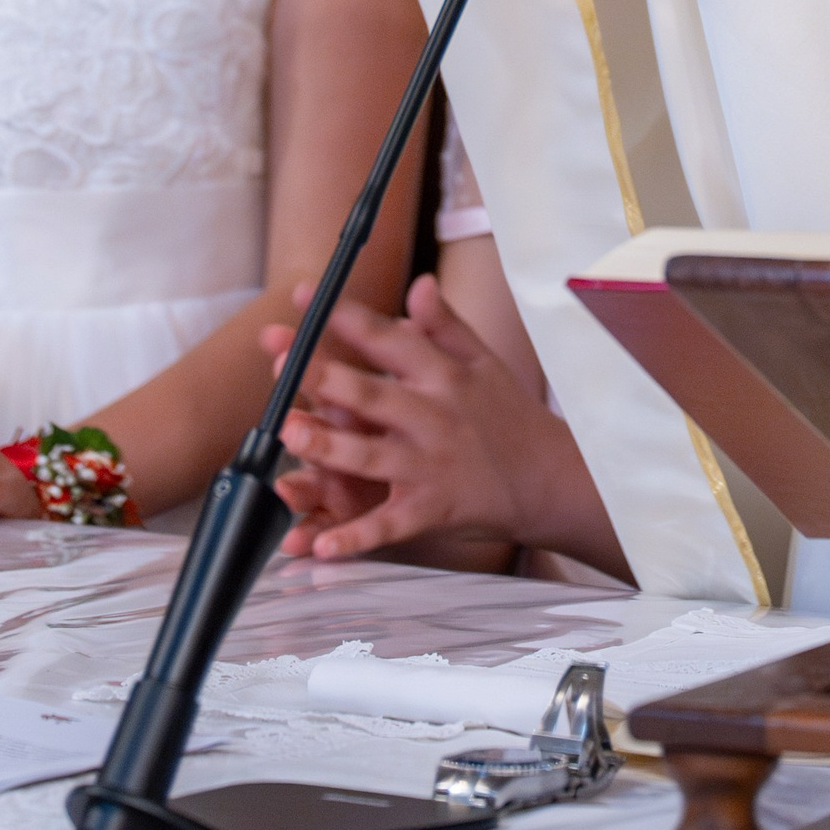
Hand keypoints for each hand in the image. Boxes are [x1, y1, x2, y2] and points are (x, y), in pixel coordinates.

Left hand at [266, 278, 617, 570]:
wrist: (549, 479)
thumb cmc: (509, 414)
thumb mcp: (483, 361)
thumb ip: (445, 325)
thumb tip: (418, 283)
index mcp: (442, 375)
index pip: (388, 339)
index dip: (345, 317)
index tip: (301, 296)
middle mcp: (434, 417)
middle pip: (373, 396)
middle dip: (326, 378)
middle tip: (281, 362)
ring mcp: (430, 466)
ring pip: (372, 458)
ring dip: (330, 447)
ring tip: (291, 433)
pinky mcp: (431, 511)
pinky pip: (387, 526)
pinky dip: (355, 538)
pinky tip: (319, 546)